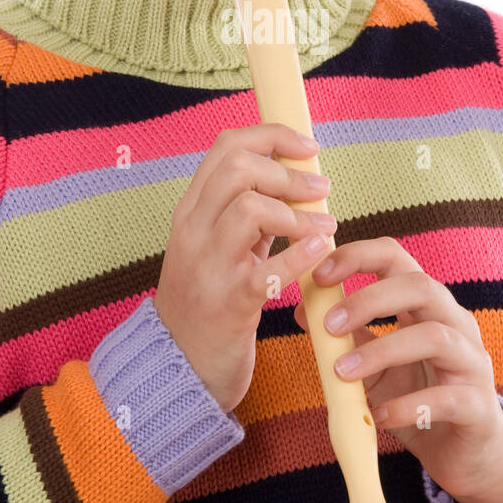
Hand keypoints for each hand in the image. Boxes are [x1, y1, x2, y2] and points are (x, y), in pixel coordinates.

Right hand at [154, 123, 338, 413]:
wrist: (178, 366)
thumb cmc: (208, 301)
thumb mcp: (216, 246)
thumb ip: (244, 211)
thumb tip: (294, 172)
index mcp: (190, 211)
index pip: (226, 147)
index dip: (272, 136)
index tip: (308, 147)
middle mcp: (193, 232)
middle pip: (237, 169)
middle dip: (288, 173)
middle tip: (321, 188)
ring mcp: (208, 268)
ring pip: (248, 209)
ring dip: (297, 213)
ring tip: (324, 226)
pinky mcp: (229, 305)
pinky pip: (268, 270)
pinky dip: (301, 255)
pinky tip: (321, 250)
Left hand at [295, 236, 502, 502]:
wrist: (465, 453)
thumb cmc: (418, 398)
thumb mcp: (376, 366)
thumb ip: (349, 339)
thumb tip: (305, 311)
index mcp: (426, 305)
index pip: (397, 258)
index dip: (357, 256)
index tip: (318, 273)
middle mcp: (455, 323)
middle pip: (420, 286)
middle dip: (369, 300)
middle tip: (329, 325)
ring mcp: (472, 362)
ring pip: (435, 337)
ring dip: (382, 351)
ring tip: (343, 373)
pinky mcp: (479, 406)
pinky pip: (446, 398)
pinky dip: (407, 405)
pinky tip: (378, 416)